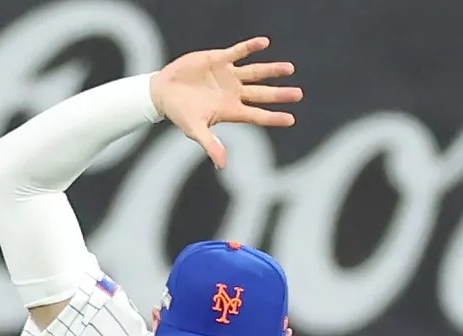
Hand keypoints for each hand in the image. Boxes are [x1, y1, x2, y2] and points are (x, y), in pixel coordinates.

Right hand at [150, 36, 300, 168]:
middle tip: (298, 94)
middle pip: (262, 94)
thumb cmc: (180, 113)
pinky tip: (264, 43)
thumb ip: (210, 144)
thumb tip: (222, 165)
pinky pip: (239, 52)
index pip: (257, 115)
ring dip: (272, 70)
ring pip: (255, 72)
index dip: (273, 117)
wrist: (164, 91)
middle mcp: (234, 93)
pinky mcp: (219, 59)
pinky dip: (251, 47)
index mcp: (231, 110)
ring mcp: (228, 76)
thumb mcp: (194, 129)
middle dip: (280, 94)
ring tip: (290, 69)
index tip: (291, 119)